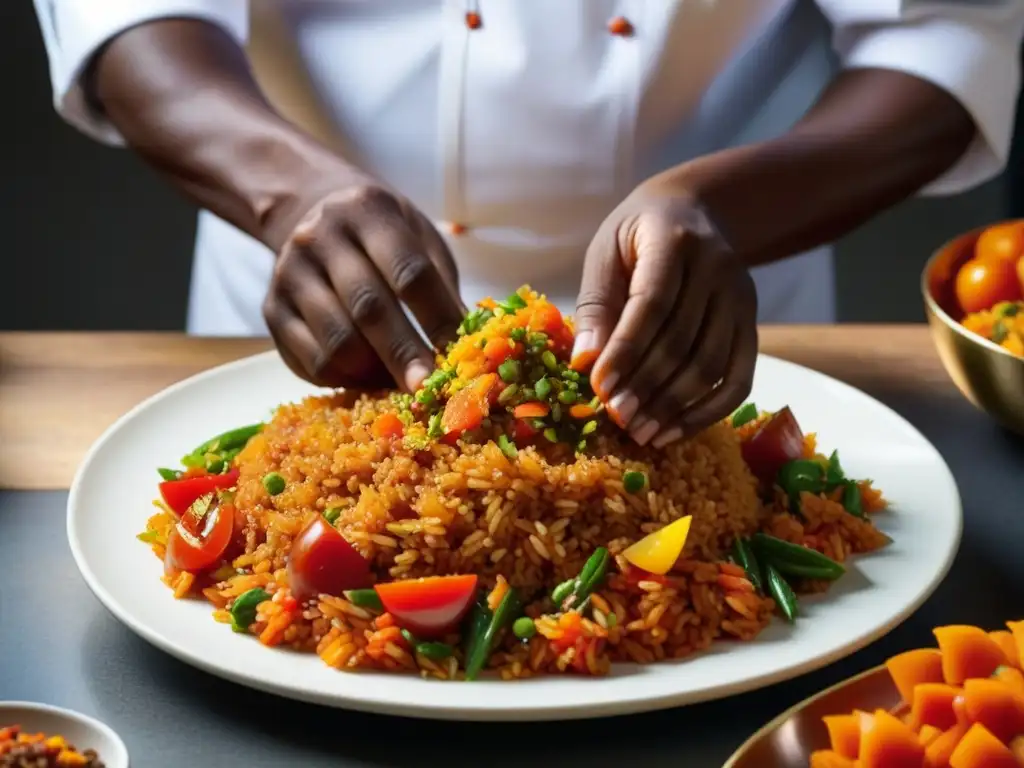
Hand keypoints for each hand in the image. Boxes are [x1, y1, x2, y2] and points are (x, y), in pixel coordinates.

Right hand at [262, 172, 464, 391]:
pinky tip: (367, 375)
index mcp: (367, 211)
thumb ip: (440, 286)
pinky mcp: (271, 310)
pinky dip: (346, 379)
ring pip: (336, 342)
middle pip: (368, 307)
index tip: (457, 354)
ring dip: (373, 371)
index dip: (436, 318)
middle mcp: (319, 237)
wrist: (311, 211)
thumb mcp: (418, 238)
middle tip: (428, 388)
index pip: (408, 271)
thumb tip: (465, 346)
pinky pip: (313, 362)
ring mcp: (289, 274)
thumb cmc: (382, 236)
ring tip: (399, 380)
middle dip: (403, 353)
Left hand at [572, 182, 757, 447]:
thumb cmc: (637, 235)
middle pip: (683, 340)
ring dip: (674, 406)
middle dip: (647, 386)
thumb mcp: (606, 253)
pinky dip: (707, 412)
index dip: (626, 350)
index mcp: (673, 240)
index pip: (652, 303)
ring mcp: (740, 298)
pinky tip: (674, 431)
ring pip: (712, 364)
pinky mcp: (751, 325)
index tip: (600, 388)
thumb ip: (596, 305)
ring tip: (641, 432)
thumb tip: (585, 362)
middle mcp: (717, 268)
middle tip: (617, 418)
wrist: (694, 211)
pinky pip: (738, 379)